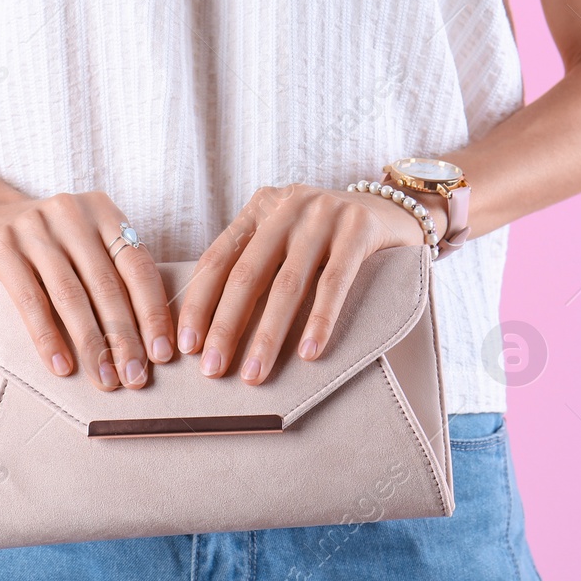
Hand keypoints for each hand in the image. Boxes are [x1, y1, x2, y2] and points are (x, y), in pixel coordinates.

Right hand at [0, 191, 173, 390]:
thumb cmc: (48, 241)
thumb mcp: (84, 240)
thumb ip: (113, 271)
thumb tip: (149, 337)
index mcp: (102, 211)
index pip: (138, 266)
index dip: (154, 312)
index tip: (164, 353)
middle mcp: (71, 214)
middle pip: (107, 285)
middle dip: (125, 338)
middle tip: (135, 377)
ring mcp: (34, 228)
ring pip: (71, 296)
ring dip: (91, 344)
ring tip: (105, 379)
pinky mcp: (1, 248)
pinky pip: (29, 300)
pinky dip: (47, 337)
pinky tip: (62, 366)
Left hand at [176, 183, 439, 383]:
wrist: (394, 210)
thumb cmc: (329, 239)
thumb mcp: (286, 239)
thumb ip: (256, 265)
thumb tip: (214, 332)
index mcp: (259, 209)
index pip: (218, 260)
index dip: (199, 304)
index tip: (186, 347)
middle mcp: (286, 206)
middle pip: (246, 274)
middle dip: (225, 326)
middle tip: (212, 370)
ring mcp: (324, 214)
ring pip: (287, 284)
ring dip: (268, 334)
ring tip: (255, 373)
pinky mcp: (359, 228)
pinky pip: (334, 282)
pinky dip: (319, 320)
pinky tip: (308, 352)